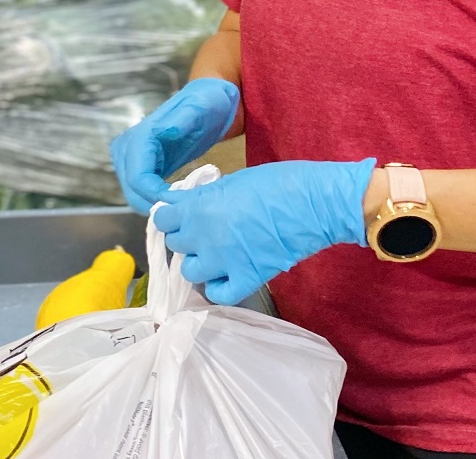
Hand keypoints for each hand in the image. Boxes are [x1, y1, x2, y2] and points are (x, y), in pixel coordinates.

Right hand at [111, 78, 239, 213]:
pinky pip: (142, 191)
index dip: (155, 196)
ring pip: (134, 194)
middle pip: (132, 190)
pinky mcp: (142, 164)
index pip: (137, 178)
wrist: (208, 99)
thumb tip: (167, 131)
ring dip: (156, 202)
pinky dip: (157, 198)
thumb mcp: (201, 106)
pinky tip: (179, 196)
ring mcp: (132, 157)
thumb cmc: (208, 102)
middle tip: (185, 207)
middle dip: (156, 203)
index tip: (181, 203)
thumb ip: (184, 119)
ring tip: (184, 201)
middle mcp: (128, 146)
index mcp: (141, 135)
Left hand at [153, 158, 376, 305]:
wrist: (314, 203)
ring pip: (190, 272)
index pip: (162, 219)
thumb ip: (202, 196)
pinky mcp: (246, 279)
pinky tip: (226, 274)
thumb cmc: (277, 182)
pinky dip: (218, 286)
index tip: (180, 214)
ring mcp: (224, 262)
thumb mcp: (232, 181)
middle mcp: (204, 238)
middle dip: (186, 237)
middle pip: (175, 244)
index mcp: (199, 209)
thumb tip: (179, 202)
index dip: (170, 216)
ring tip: (215, 253)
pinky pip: (218, 294)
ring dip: (199, 262)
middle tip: (203, 230)